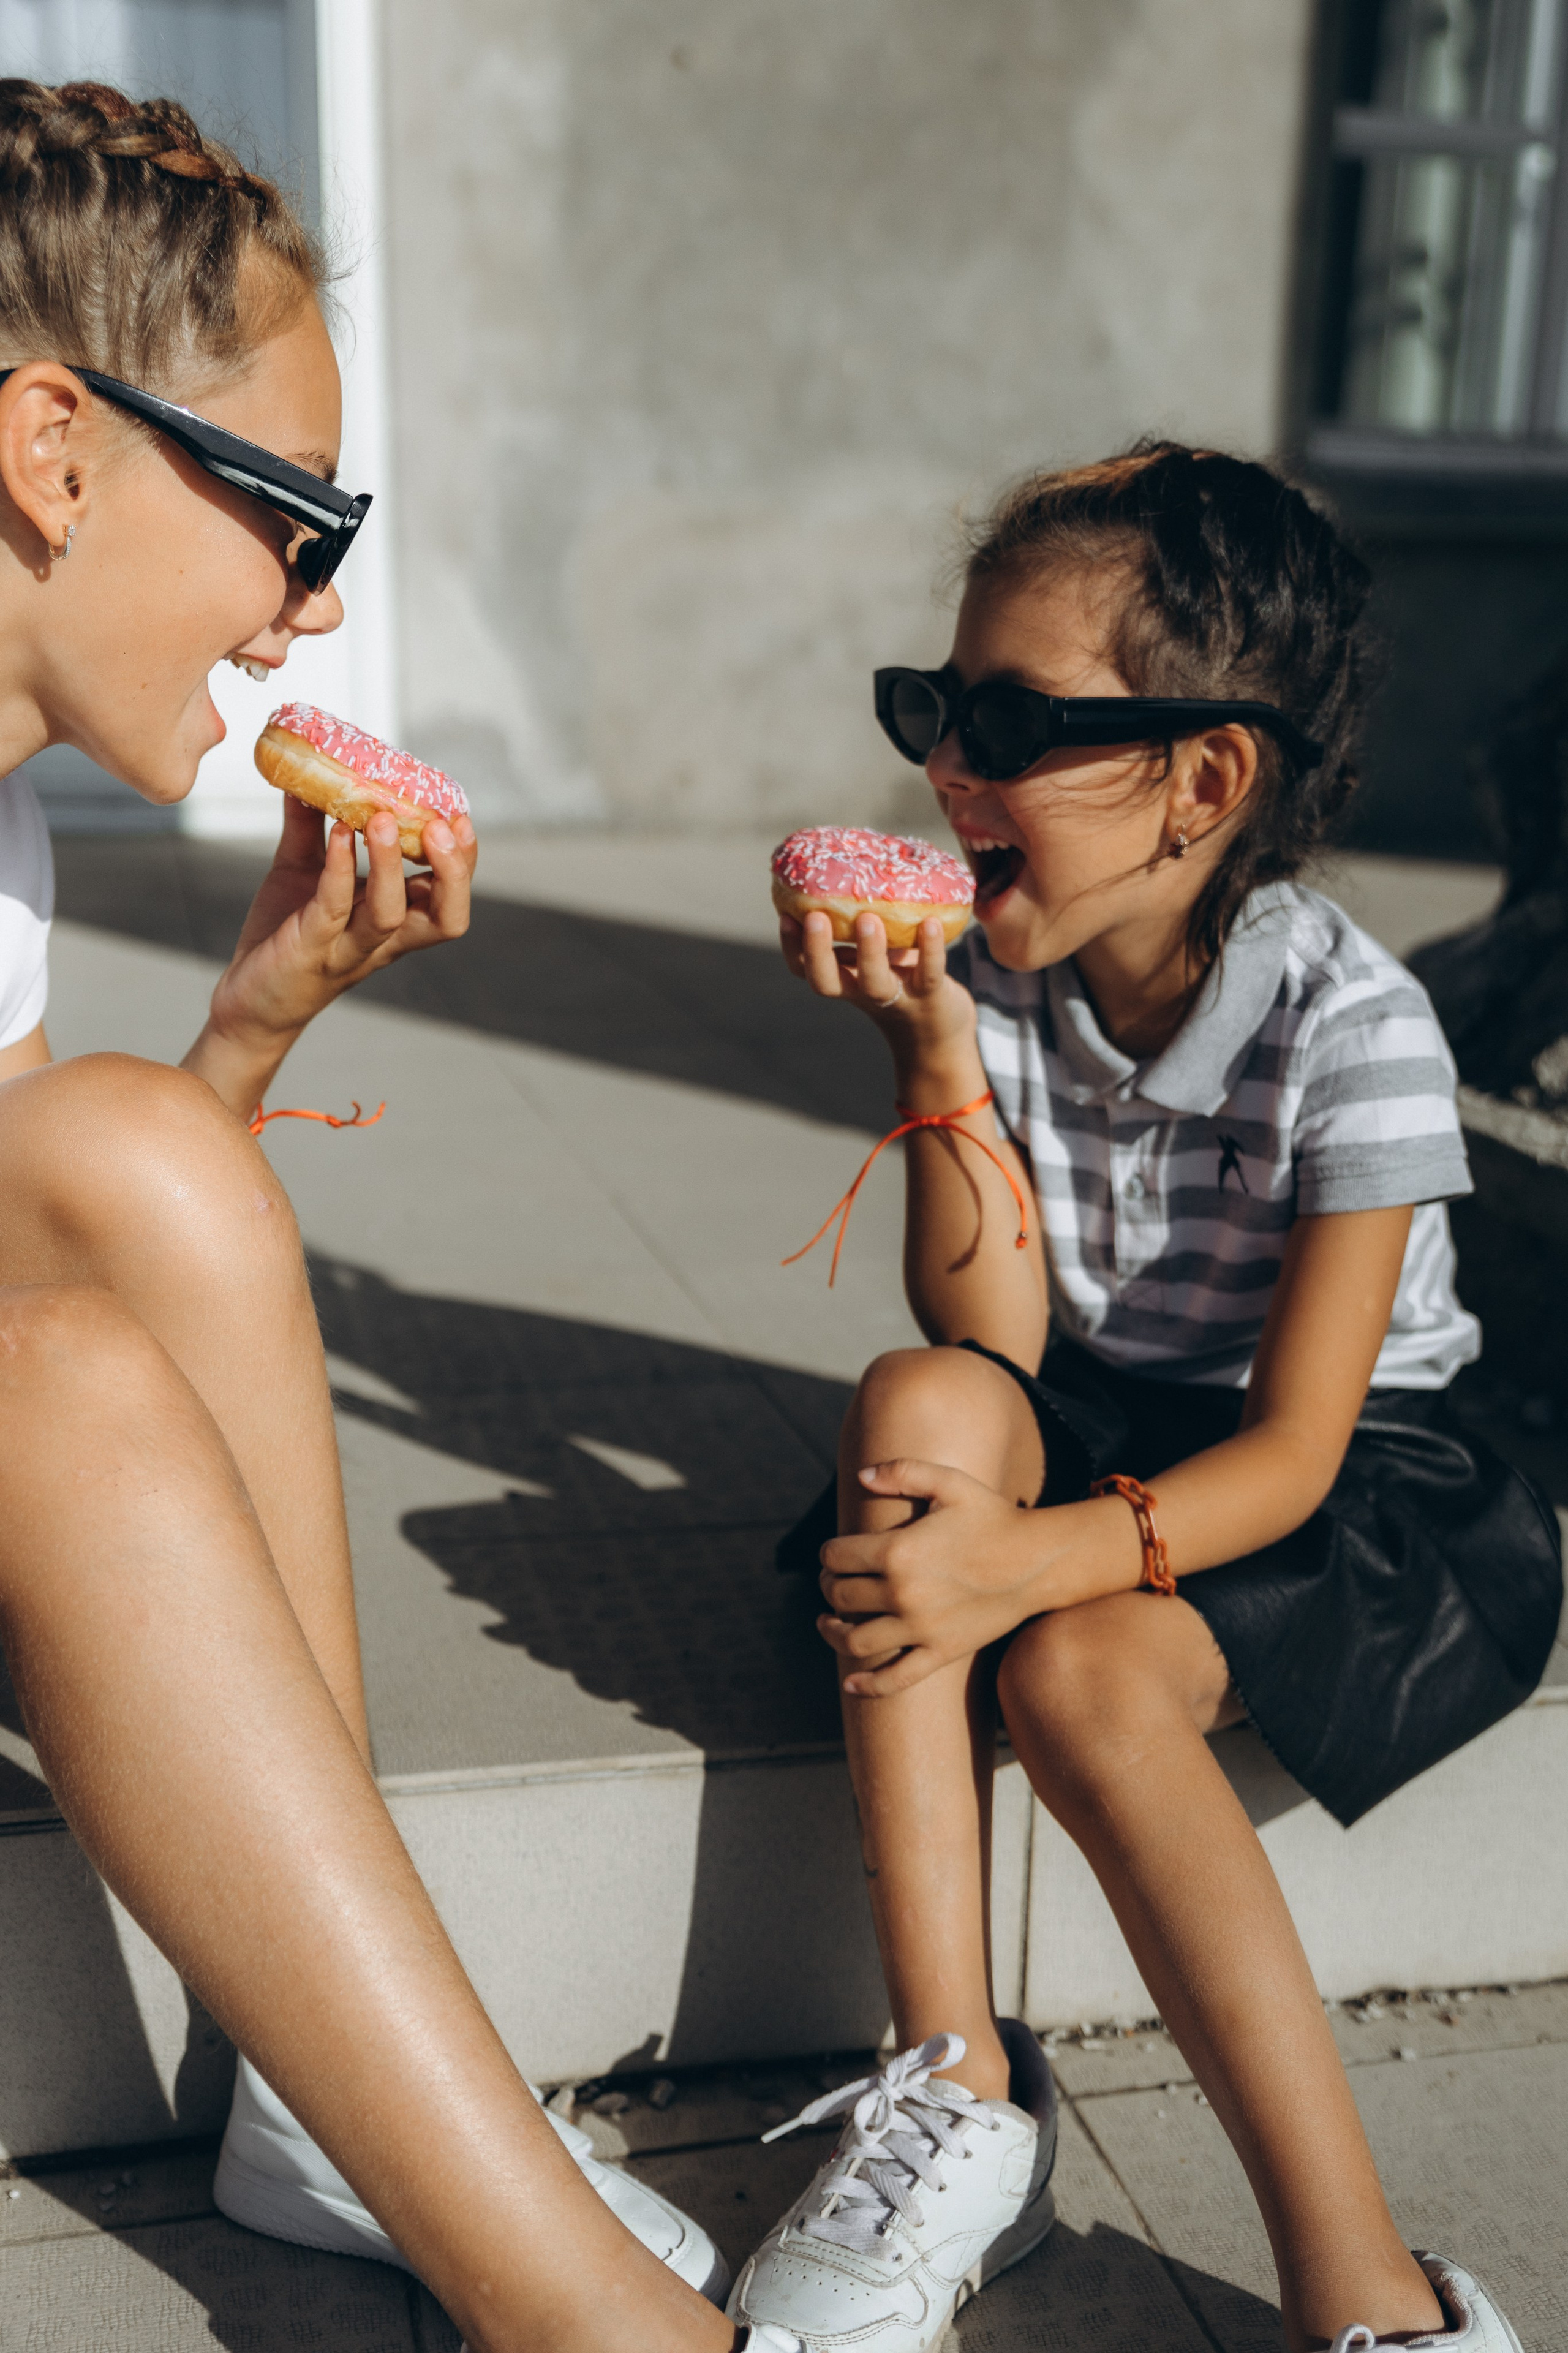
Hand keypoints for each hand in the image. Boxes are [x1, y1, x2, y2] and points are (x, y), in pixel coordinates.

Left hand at [206, 795, 475, 1049]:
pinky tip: (337, 834)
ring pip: (391, 915)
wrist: (247, 999)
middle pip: (447, 917)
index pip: (450, 896)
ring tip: (381, 818)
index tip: (457, 816)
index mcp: (395, 921)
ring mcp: (348, 948)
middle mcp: (382, 940)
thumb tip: (307, 777)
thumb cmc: (283, 935)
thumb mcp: (301, 873)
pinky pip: (333, 909)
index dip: (464, 860)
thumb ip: (310, 829)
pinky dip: (340, 870)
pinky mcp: (310, 950)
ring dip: (391, 865)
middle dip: (453, 871)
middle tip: (443, 826)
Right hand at [781, 909, 976, 1066]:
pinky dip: (930, 949)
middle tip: (815, 917)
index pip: (803, 968)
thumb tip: (851, 856)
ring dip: (869, 951)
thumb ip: (861, 915)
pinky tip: (931, 922)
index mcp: (842, 976)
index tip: (787, 915)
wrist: (938, 1023)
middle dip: (817, 950)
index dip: (791, 946)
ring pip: (874, 982)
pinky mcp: (929, 996)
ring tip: (868, 918)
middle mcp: (861, 991)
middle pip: (825, 982)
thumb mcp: (876, 946)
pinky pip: (928, 974)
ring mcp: (895, 996)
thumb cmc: (900, 971)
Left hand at [819, 1458, 1051, 1696]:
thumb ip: (903, 1471)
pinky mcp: (940, 1652)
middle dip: (829, 1587)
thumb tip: (862, 1475)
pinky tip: (851, 1682)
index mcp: (897, 1551)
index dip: (828, 1554)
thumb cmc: (993, 1518)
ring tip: (829, 1623)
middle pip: (841, 1596)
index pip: (837, 1557)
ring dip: (833, 1632)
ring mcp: (920, 1628)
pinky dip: (867, 1685)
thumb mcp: (951, 1483)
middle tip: (833, 1582)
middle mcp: (902, 1593)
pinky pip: (895, 1679)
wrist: (1037, 1561)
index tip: (833, 1553)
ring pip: (856, 1640)